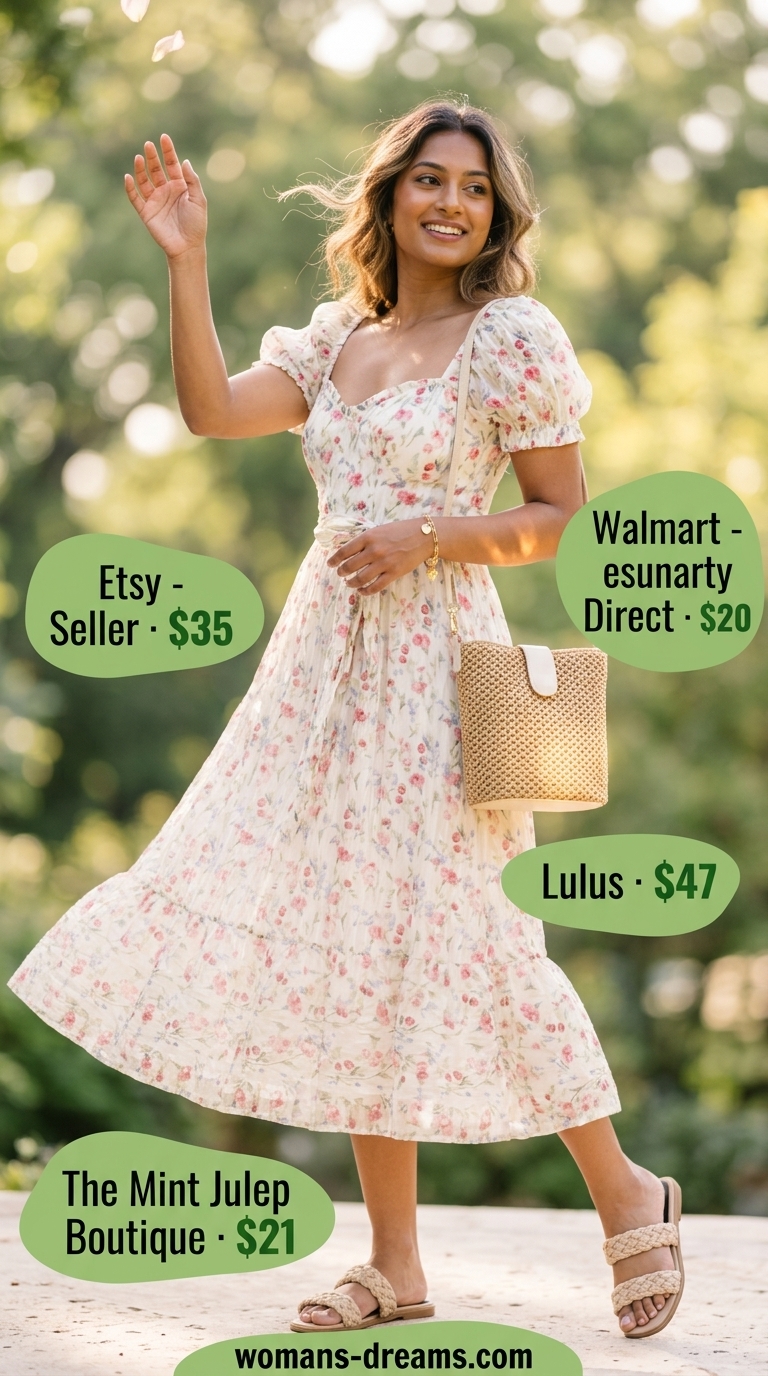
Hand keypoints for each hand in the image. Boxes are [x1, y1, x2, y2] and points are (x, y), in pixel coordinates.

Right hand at [125, 133, 206, 259]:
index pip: (171, 164)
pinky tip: (128, 178)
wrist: (188, 247)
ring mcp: (155, 201)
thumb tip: (184, 161)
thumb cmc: (196, 224)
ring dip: (141, 169)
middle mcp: (165, 191)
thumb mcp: (199, 200)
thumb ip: (192, 181)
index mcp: (179, 186)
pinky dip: (130, 188)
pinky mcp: (146, 212)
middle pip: (156, 169)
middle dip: (152, 157)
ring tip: (139, 157)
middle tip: (148, 145)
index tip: (164, 137)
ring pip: (144, 181)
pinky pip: (135, 198)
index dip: (168, 151)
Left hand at [327, 519, 431, 594]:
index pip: (345, 551)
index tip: (330, 564)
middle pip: (350, 566)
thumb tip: (350, 551)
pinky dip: (366, 591)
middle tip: (340, 574)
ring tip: (349, 583)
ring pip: (360, 578)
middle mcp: (374, 550)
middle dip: (342, 572)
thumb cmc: (401, 531)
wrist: (424, 536)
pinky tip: (362, 591)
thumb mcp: (379, 530)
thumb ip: (366, 540)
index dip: (335, 559)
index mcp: (368, 537)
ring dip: (351, 583)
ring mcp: (384, 563)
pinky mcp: (394, 573)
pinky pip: (376, 586)